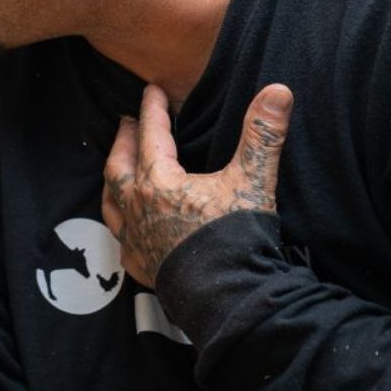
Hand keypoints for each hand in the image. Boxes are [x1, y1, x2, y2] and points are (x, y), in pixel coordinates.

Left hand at [101, 82, 291, 287]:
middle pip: (120, 164)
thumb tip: (278, 91)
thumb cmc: (234, 239)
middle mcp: (138, 207)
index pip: (150, 134)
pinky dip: (120, 222)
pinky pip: (120, 237)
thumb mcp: (251, 181)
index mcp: (159, 182)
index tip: (151, 91)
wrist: (226, 298)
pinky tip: (127, 223)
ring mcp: (134, 238)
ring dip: (114, 179)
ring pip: (112, 200)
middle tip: (125, 123)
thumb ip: (262, 135)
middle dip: (123, 140)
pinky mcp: (139, 265)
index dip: (152, 110)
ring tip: (117, 168)